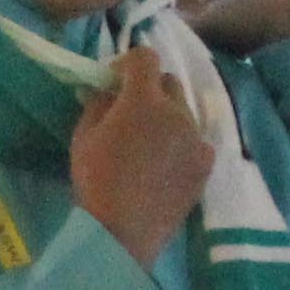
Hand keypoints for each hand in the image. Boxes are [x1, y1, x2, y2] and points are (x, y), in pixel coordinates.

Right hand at [72, 47, 213, 265]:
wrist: (122, 233)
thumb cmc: (95, 181)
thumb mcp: (84, 135)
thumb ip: (98, 102)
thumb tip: (106, 88)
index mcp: (143, 100)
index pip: (145, 57)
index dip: (128, 62)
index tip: (115, 80)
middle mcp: (177, 112)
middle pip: (168, 83)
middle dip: (149, 88)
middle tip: (131, 111)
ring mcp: (196, 138)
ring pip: (184, 112)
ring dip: (167, 116)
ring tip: (149, 142)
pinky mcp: (206, 164)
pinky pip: (197, 140)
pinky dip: (183, 143)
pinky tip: (167, 163)